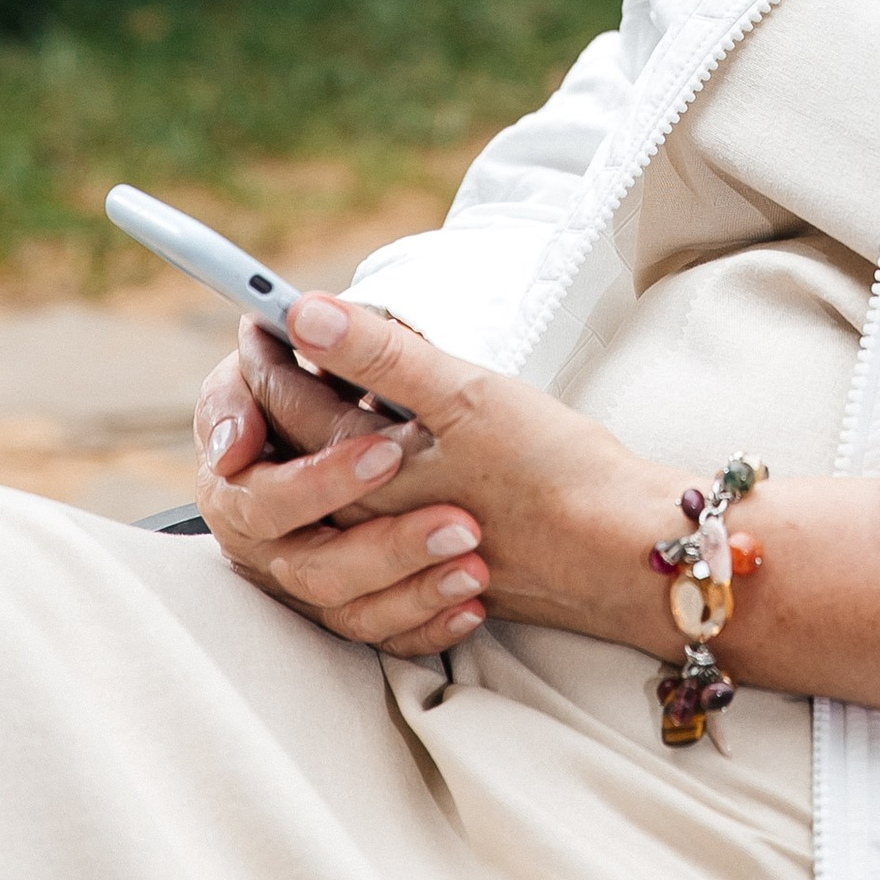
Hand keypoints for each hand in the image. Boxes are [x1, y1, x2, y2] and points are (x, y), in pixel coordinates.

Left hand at [195, 294, 681, 660]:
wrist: (621, 556)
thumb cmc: (553, 473)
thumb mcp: (466, 395)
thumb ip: (379, 354)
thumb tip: (304, 312)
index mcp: (368, 468)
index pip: (289, 405)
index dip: (269, 353)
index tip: (259, 314)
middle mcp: (369, 515)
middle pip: (296, 454)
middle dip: (278, 400)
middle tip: (269, 351)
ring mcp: (399, 548)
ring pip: (327, 496)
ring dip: (314, 448)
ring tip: (316, 400)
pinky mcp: (430, 566)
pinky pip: (365, 538)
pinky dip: (355, 499)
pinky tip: (375, 470)